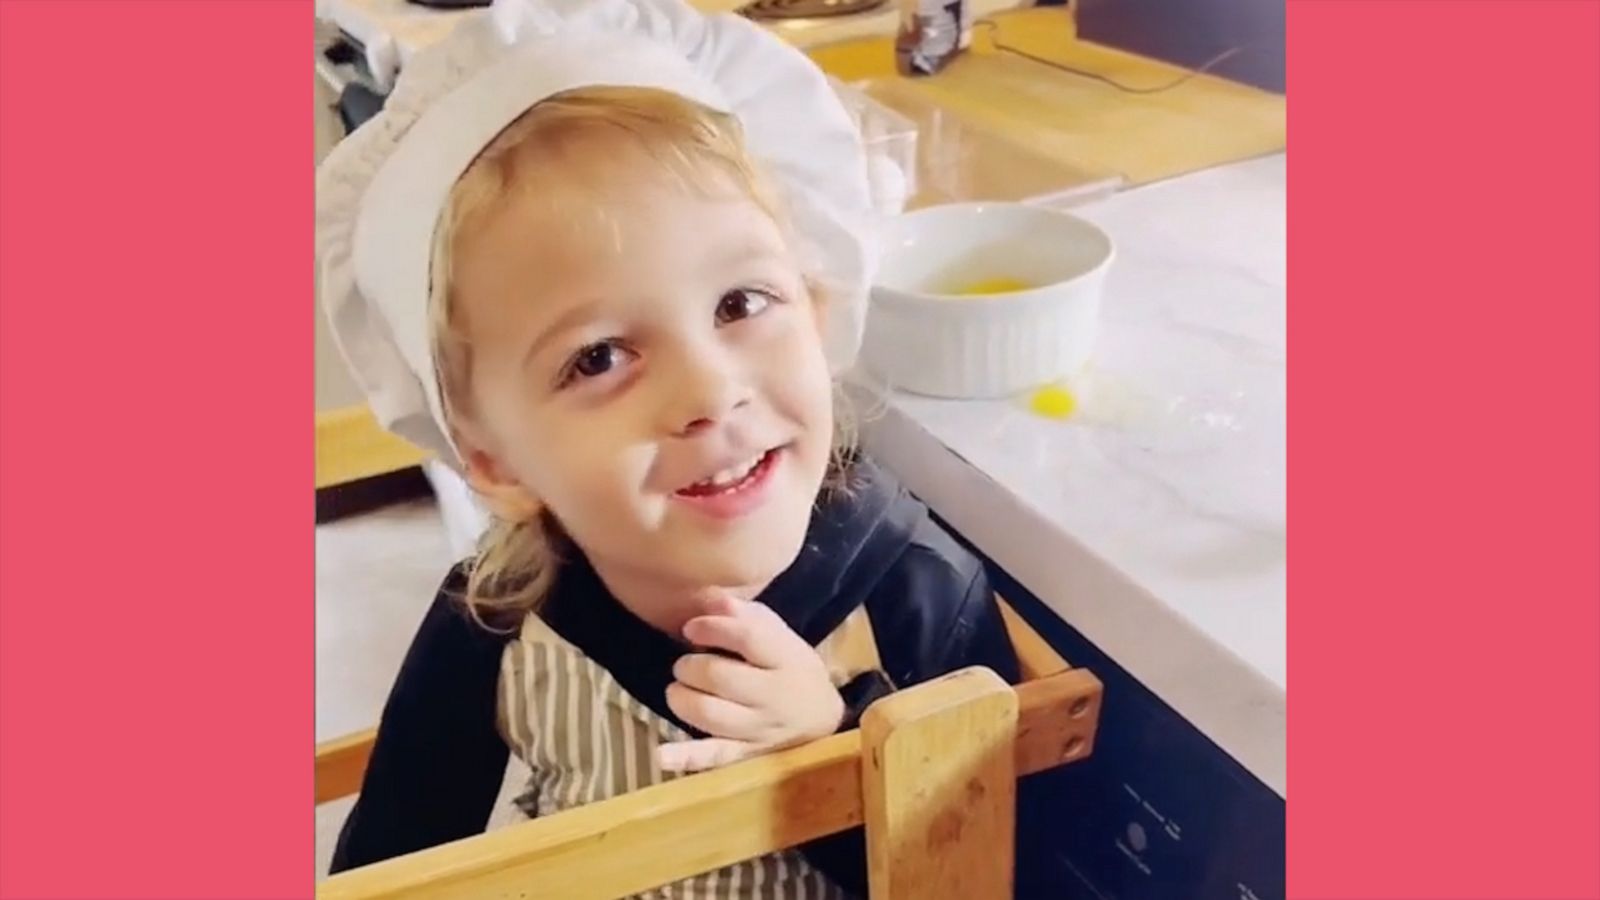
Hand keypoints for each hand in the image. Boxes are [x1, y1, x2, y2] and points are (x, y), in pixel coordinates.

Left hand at [656, 594, 844, 773]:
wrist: (820, 716)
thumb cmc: (790, 666)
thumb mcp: (778, 634)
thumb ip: (745, 615)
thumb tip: (712, 600)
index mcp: (785, 658)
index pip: (748, 638)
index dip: (713, 629)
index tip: (690, 628)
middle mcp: (774, 696)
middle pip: (722, 678)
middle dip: (691, 667)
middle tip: (684, 664)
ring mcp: (759, 729)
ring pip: (712, 715)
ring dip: (683, 698)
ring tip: (679, 689)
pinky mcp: (745, 754)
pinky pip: (715, 757)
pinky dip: (686, 757)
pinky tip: (662, 754)